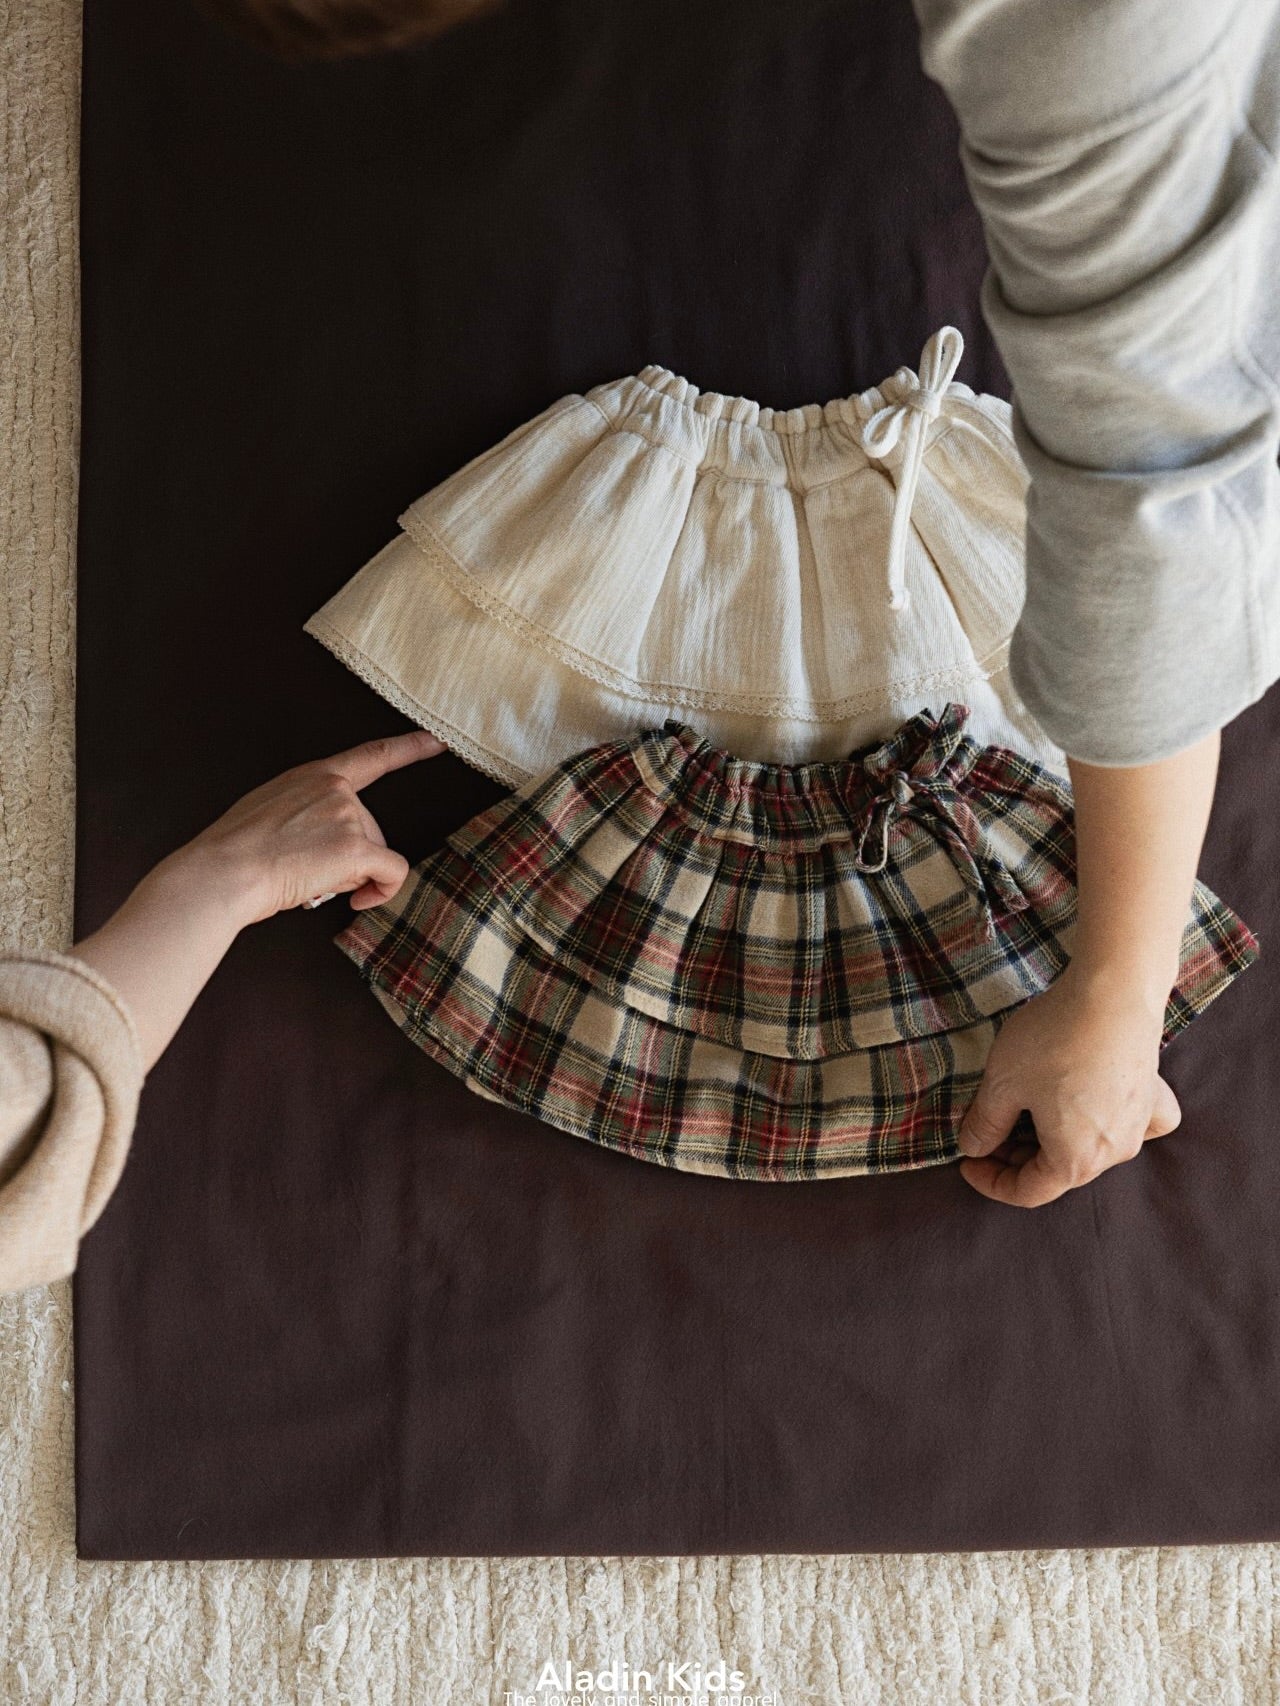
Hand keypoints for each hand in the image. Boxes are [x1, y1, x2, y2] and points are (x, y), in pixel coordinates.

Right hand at [172, 728, 447, 925]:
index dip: (409, 748)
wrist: (224, 871)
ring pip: (375, 853)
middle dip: (351, 856)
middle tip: (308, 870)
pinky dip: (383, 891)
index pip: (372, 756)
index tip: (436, 740)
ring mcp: (348, 817)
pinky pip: (392, 872)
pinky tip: (358, 900)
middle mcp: (336, 790)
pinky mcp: (356, 848)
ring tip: (309, 879)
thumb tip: (319, 839)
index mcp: (314, 776)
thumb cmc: (235, 852)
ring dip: (353, 875)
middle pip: (371, 828)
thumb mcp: (267, 808)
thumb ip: (302, 809)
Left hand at [955, 963, 1181, 1206]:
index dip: (991, 1181)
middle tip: (988, 1127)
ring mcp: (1140, 1126)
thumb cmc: (1053, 1042)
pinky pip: (1133, 1125)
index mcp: (1075, 1161)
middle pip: (1060, 1171)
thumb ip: (985, 1123)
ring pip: (1089, 1148)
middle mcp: (1115, 1153)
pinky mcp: (1153, 1095)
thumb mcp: (1002, 1084)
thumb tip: (974, 1147)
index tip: (966, 1161)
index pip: (1027, 1192)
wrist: (1113, 992)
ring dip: (1052, 1137)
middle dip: (1018, 1156)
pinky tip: (1093, 1105)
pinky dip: (1107, 1122)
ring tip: (1024, 1107)